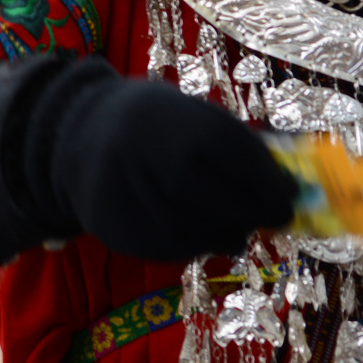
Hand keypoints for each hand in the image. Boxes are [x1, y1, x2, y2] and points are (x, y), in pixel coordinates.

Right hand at [18, 59, 296, 259]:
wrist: (70, 133)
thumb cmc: (149, 124)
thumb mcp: (190, 115)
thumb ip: (236, 148)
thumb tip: (291, 187)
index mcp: (184, 124)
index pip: (250, 168)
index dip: (275, 190)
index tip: (286, 201)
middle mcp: (158, 160)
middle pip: (228, 206)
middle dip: (252, 215)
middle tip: (264, 217)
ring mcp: (134, 197)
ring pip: (199, 233)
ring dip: (222, 232)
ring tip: (224, 222)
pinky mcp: (118, 227)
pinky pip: (169, 246)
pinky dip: (189, 241)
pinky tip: (187, 225)